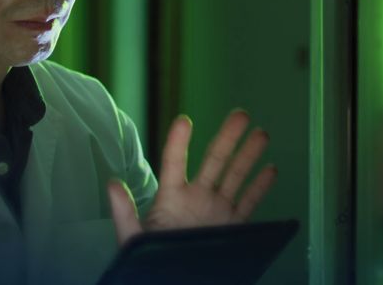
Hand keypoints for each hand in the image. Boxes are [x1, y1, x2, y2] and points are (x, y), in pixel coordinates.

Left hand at [107, 109, 277, 245]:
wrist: (176, 281)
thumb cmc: (150, 261)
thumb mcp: (132, 238)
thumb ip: (124, 212)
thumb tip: (111, 184)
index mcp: (172, 198)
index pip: (175, 162)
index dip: (178, 142)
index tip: (184, 120)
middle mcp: (197, 198)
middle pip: (215, 160)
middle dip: (228, 137)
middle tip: (240, 114)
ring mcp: (217, 211)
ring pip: (236, 176)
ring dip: (249, 155)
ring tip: (261, 134)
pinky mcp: (233, 226)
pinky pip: (249, 203)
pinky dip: (260, 187)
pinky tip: (270, 170)